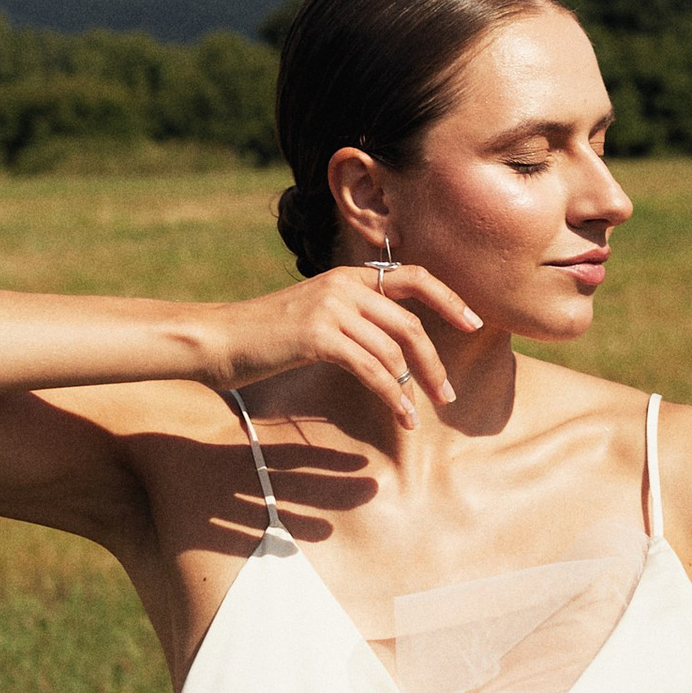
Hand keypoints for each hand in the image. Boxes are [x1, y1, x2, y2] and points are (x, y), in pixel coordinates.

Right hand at [215, 263, 481, 423]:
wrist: (218, 339)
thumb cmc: (263, 337)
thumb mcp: (313, 316)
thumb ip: (351, 320)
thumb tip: (391, 349)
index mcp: (347, 277)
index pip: (414, 276)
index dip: (448, 298)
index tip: (473, 322)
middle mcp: (344, 285)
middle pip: (410, 323)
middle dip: (434, 362)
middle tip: (448, 394)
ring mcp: (332, 308)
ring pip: (393, 350)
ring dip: (414, 386)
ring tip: (420, 414)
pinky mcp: (319, 336)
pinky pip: (372, 369)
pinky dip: (392, 396)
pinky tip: (401, 416)